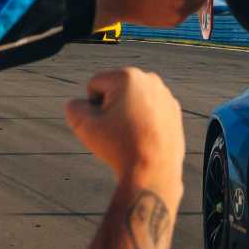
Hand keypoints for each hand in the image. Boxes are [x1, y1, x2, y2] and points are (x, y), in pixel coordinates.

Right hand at [64, 67, 183, 190]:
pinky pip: (148, 112)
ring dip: (126, 115)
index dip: (92, 107)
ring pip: (132, 102)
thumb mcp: (84, 125)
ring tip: (132, 136)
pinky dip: (143, 122)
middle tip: (118, 131)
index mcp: (128, 76)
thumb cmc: (118, 146)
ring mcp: (165, 96)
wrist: (153, 172)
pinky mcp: (174, 112)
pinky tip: (144, 139)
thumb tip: (79, 104)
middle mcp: (150, 80)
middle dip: (111, 108)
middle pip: (115, 91)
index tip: (105, 125)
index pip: (95, 85)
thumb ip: (74, 107)